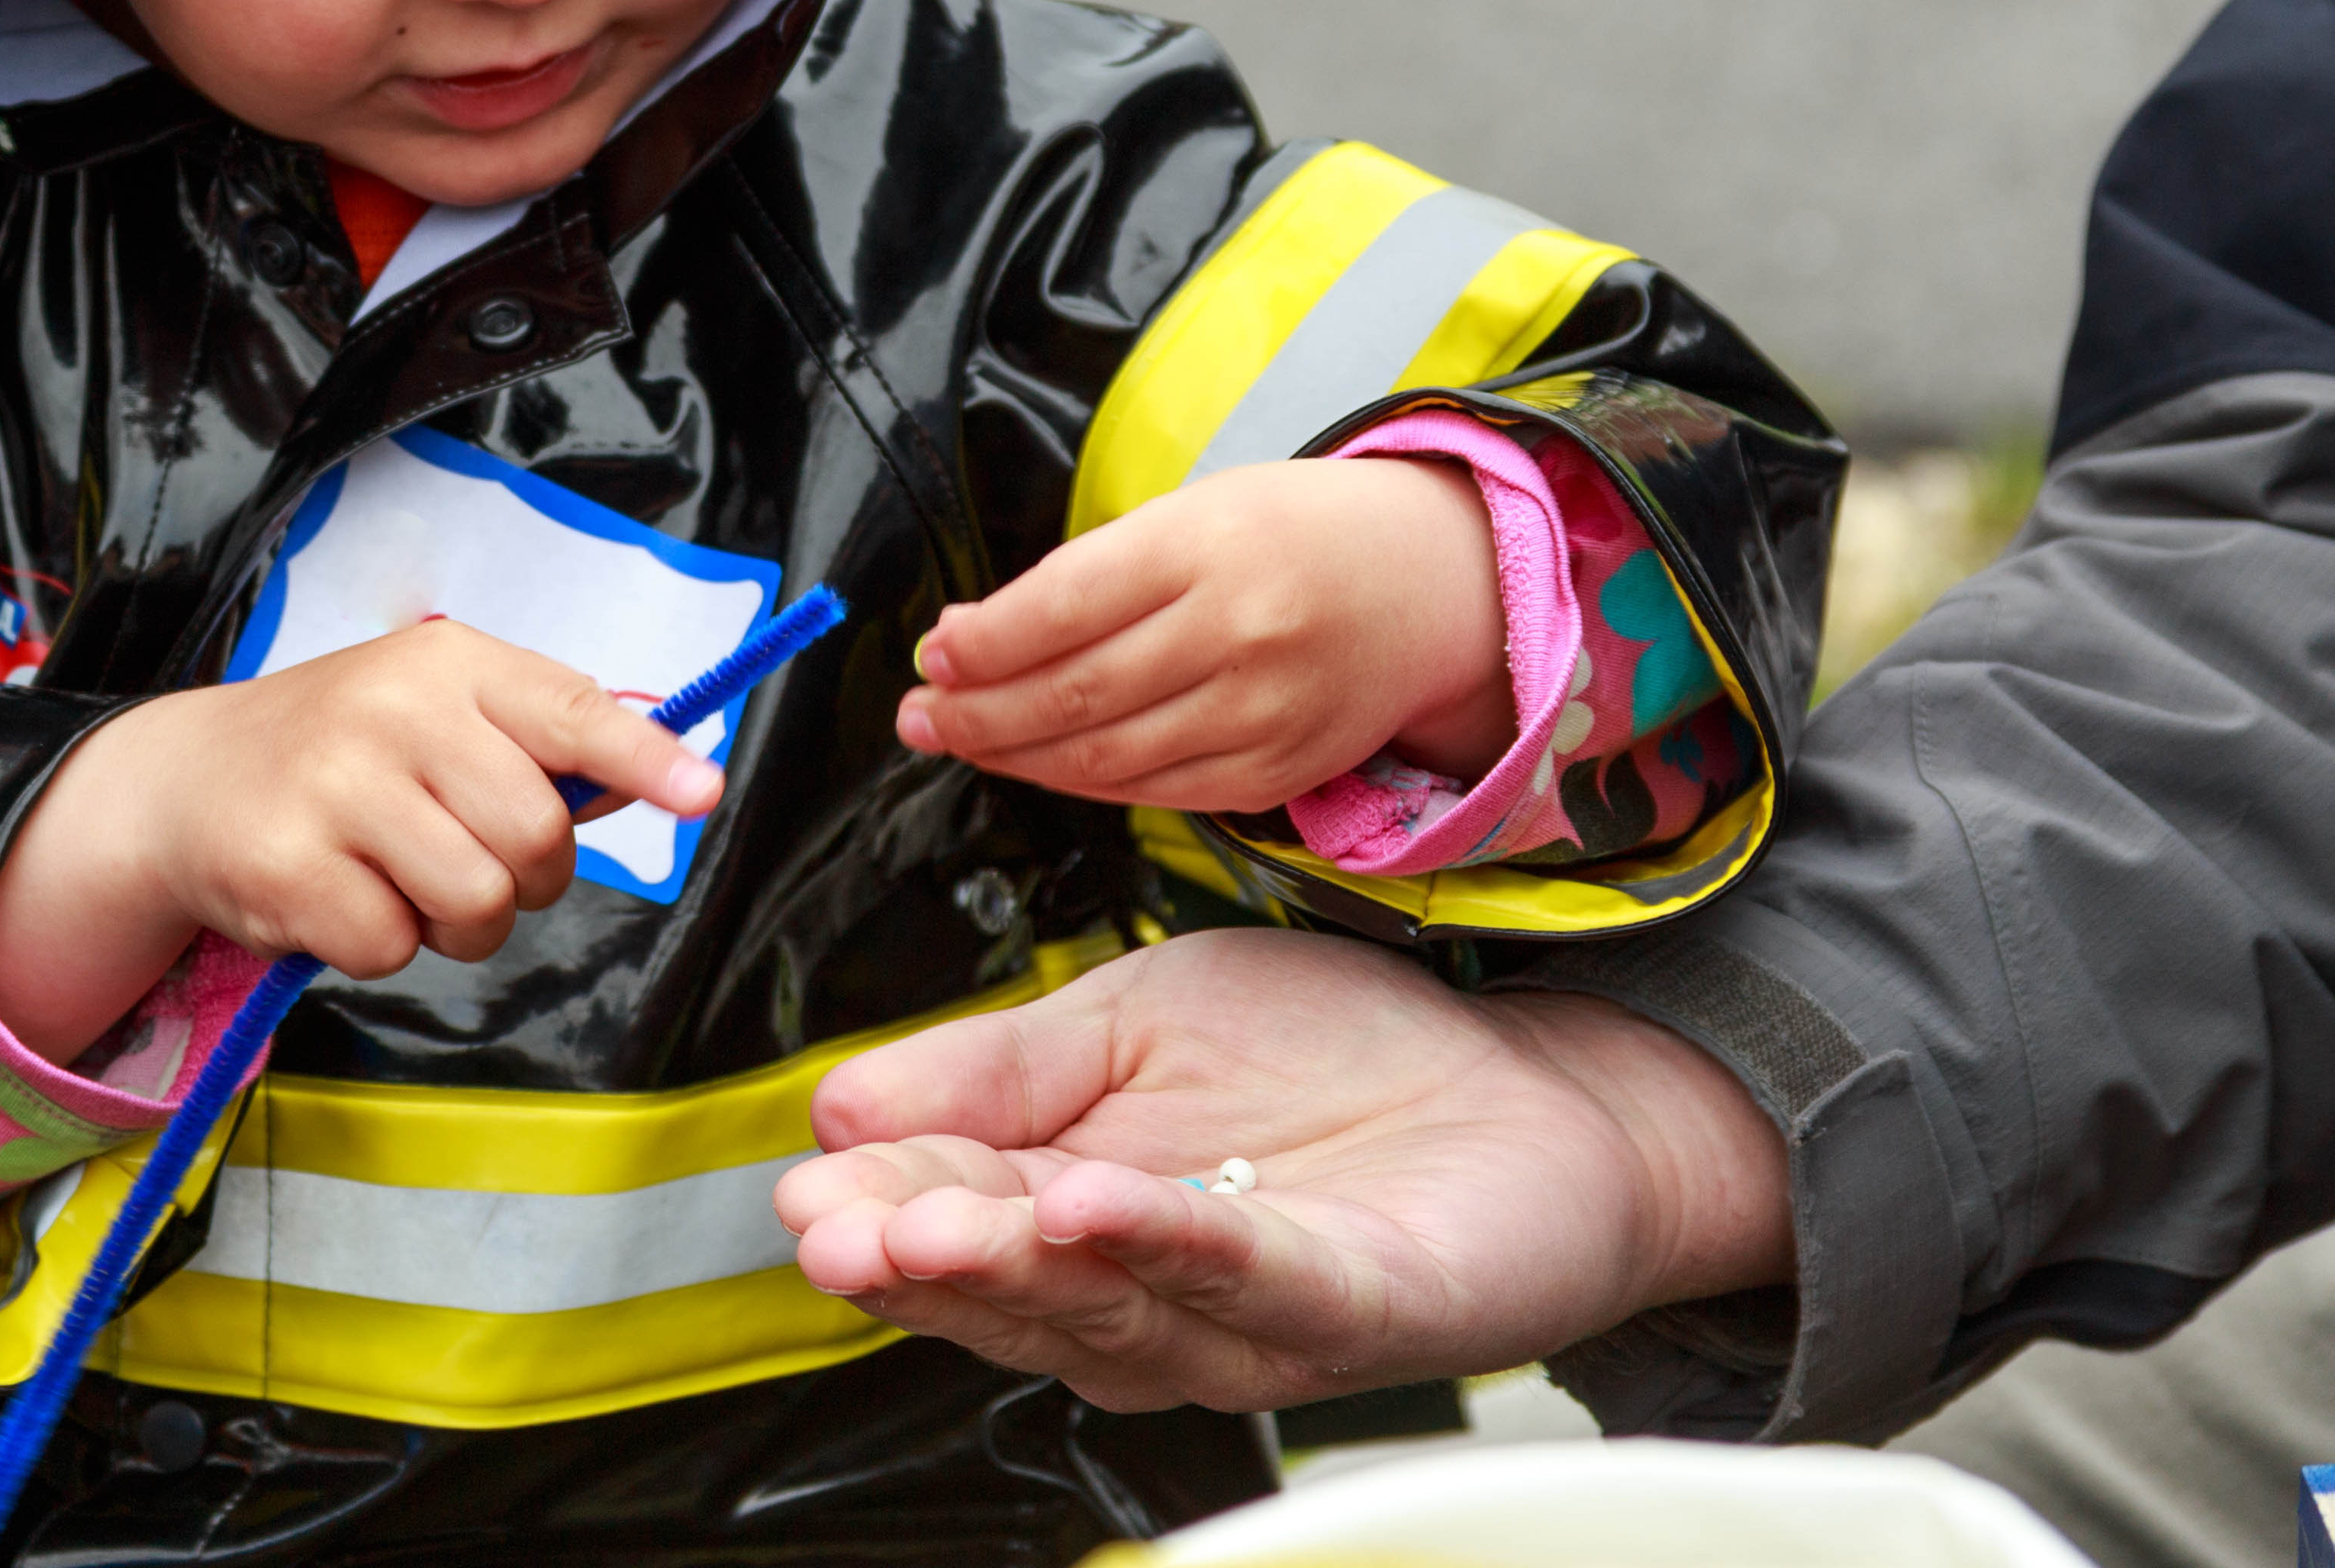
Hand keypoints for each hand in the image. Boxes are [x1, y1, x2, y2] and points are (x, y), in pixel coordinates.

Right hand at [0, 618, 724, 1063]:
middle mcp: (393, 712)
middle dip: (526, 876)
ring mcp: (335, 787)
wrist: (187, 781)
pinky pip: (393, 947)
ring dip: (458, 921)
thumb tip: (665, 778)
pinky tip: (342, 897)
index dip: (643, 757)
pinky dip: (381, 944)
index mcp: (450, 666)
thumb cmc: (345, 753)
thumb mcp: (440, 714)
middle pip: (536, 835)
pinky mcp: (287, 868)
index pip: (570, 710)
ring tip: (405, 881)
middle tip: (471, 859)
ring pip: (475, 901)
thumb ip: (542, 746)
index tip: (703, 793)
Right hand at [773, 929, 1791, 1411]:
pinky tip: (1100, 1204)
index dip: (871, 1206)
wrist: (1526, 1078)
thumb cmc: (1333, 1055)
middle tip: (839, 1229)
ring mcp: (1248, 1316)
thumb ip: (996, 1065)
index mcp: (1071, 1207)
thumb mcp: (1132, 1018)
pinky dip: (1170, 1248)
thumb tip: (845, 1100)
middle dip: (917, 1256)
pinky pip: (1252, 1285)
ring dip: (1014, 1264)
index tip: (807, 1183)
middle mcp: (1147, 1289)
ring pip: (1109, 1309)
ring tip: (938, 1218)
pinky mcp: (1355, 1307)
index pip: (944, 1216)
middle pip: (1010, 1288)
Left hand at [896, 456, 1515, 811]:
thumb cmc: (1293, 537)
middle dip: (978, 712)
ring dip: (1015, 756)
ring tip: (957, 739)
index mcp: (1208, 548)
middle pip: (1075, 692)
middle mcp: (1237, 634)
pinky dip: (1085, 783)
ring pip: (1106, 757)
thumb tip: (974, 636)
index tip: (933, 655)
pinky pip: (1157, 791)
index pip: (1065, 606)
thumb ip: (1091, 574)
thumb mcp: (1195, 513)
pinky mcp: (1276, 772)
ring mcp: (1261, 712)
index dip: (985, 644)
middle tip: (919, 714)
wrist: (1428, 587)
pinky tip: (1040, 764)